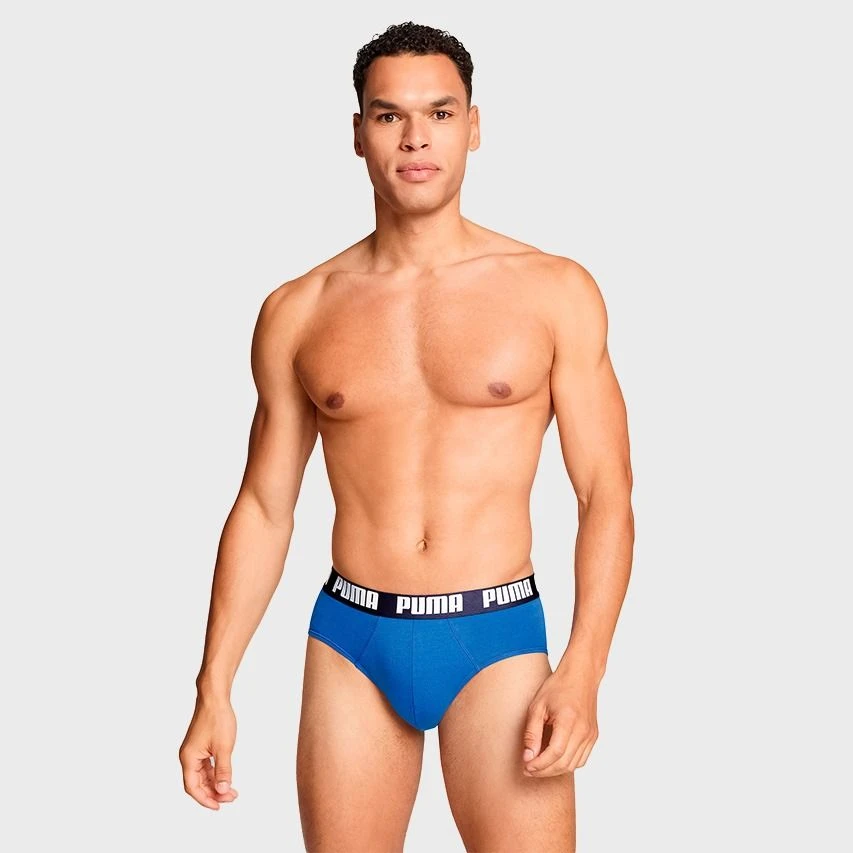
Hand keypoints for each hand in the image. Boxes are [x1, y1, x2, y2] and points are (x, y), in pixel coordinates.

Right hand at [179, 694, 239, 808]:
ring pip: (202, 775)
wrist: (214, 697)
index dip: (205, 799)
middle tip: (231, 797)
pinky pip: (205, 766)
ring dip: (215, 784)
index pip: (193, 787)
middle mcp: (188, 756)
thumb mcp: (224, 747)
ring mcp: (194, 751)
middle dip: (213, 793)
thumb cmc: (217, 718)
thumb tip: (223, 791)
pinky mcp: (200, 746)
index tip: (219, 806)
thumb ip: (223, 770)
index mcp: (188, 758)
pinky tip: (225, 777)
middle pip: (197, 783)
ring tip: (232, 791)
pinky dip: (214, 773)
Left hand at [521, 667, 598, 776]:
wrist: (581, 675)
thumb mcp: (538, 706)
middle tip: (528, 770)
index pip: (554, 753)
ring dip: (555, 771)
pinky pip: (582, 759)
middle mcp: (583, 731)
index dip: (538, 765)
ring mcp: (590, 735)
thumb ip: (532, 733)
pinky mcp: (593, 736)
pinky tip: (554, 760)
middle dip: (544, 771)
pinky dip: (567, 764)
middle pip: (564, 763)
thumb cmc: (558, 687)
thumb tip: (528, 757)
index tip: (525, 766)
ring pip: (574, 765)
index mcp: (568, 721)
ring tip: (539, 767)